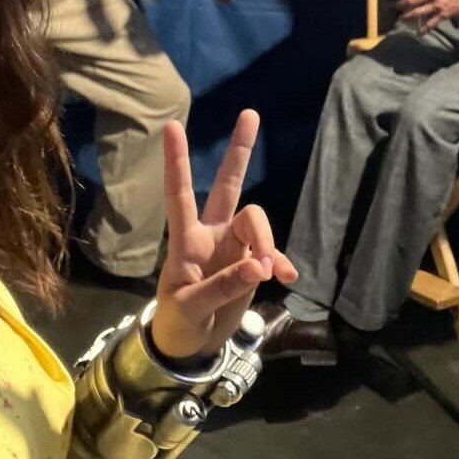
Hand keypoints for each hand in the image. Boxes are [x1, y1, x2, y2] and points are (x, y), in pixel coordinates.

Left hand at [151, 110, 297, 360]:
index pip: (179, 194)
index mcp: (185, 240)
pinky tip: (287, 277)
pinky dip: (280, 263)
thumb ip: (221, 287)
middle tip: (249, 113)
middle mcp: (210, 233)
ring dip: (267, 242)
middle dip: (239, 151)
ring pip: (257, 221)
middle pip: (227, 186)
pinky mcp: (251, 263)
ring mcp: (233, 246)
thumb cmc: (178, 321)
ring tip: (267, 273)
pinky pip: (272, 254)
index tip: (172, 126)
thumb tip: (258, 266)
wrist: (191, 344)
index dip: (177, 162)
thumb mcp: (190, 308)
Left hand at [398, 0, 458, 30]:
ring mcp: (437, 5)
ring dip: (408, 15)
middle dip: (401, 3)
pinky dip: (425, 28)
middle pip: (412, 0)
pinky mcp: (443, 14)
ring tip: (402, 17)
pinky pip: (431, 23)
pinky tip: (419, 32)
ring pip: (418, 12)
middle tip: (396, 5)